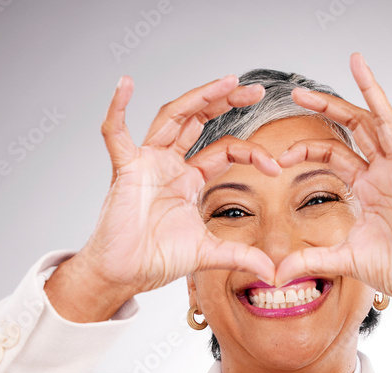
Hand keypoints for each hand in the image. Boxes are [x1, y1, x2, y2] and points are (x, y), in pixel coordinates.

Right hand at [46, 74, 280, 321]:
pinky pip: (115, 133)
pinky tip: (125, 84)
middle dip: (226, 102)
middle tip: (255, 89)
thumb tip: (273, 272)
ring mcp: (147, 162)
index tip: (276, 165)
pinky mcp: (125, 169)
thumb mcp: (209, 254)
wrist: (126, 274)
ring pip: (172, 116)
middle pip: (198, 119)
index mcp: (189, 179)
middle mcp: (169, 164)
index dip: (251, 152)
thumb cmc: (157, 259)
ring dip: (198, 96)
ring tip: (227, 80)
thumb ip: (241, 256)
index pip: (224, 150)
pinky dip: (117, 108)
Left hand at [272, 52, 391, 336]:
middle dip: (327, 104)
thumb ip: (310, 260)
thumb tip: (277, 273)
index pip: (333, 152)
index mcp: (366, 185)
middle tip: (298, 90)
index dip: (306, 147)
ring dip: (371, 92)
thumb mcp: (343, 260)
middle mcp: (384, 172)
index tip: (279, 156)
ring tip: (356, 63)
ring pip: (385, 123)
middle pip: (355, 126)